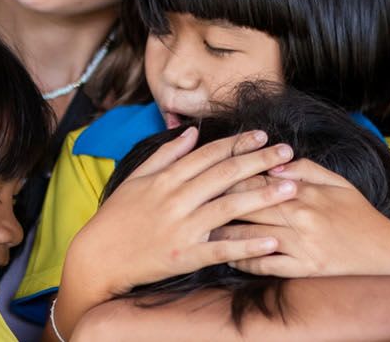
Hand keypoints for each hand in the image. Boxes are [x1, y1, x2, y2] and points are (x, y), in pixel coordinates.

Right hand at [66, 128, 298, 295]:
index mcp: (166, 179)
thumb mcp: (136, 178)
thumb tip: (190, 131)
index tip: (261, 134)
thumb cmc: (117, 217)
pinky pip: (222, 250)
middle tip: (287, 152)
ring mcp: (182, 228)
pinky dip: (248, 246)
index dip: (237, 143)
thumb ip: (166, 155)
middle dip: (260, 161)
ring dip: (263, 196)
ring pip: (230, 207)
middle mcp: (177, 199)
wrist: (98, 258)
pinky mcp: (185, 257)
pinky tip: (273, 241)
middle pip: (226, 175)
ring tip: (291, 188)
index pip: (208, 155)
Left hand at [212, 159, 389, 278]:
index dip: (230, 175)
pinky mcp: (302, 269)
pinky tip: (225, 256)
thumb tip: (275, 161)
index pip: (258, 179)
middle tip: (193, 200)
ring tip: (198, 229)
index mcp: (306, 191)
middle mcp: (299, 216)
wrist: (386, 256)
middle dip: (218, 201)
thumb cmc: (360, 218)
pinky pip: (263, 265)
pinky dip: (242, 259)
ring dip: (221, 232)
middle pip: (247, 205)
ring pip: (249, 235)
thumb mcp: (340, 184)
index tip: (209, 174)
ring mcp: (300, 244)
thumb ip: (307, 169)